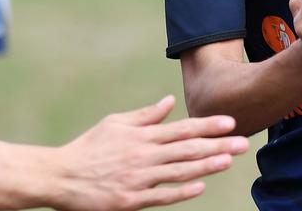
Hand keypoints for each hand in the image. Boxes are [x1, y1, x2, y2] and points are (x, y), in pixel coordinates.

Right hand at [53, 95, 248, 209]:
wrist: (59, 176)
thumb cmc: (88, 148)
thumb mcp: (115, 123)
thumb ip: (146, 115)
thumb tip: (169, 102)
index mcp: (140, 136)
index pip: (181, 128)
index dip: (207, 125)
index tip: (229, 122)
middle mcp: (142, 155)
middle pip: (186, 149)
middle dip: (217, 145)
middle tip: (242, 142)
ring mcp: (137, 179)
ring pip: (178, 171)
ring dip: (206, 165)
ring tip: (228, 160)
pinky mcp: (130, 200)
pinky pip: (161, 195)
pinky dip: (181, 191)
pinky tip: (200, 185)